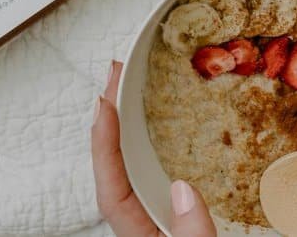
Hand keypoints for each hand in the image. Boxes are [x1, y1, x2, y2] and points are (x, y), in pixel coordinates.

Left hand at [92, 61, 217, 235]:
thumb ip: (193, 236)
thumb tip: (184, 190)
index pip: (113, 191)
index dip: (104, 146)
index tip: (103, 103)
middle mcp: (144, 233)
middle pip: (117, 174)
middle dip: (113, 124)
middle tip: (115, 76)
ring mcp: (159, 229)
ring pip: (136, 179)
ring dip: (130, 135)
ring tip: (129, 92)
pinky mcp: (177, 227)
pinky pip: (158, 186)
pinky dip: (154, 156)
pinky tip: (161, 136)